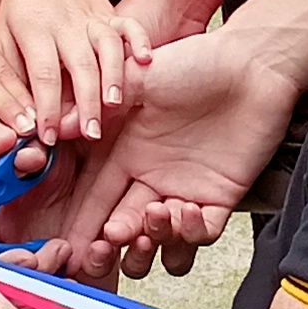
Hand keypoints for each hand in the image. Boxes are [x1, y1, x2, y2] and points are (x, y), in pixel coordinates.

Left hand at [0, 0, 135, 143]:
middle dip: (86, 102)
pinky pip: (130, 25)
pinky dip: (141, 40)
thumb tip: (21, 119)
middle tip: (90, 134)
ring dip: (114, 76)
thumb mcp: (2, 37)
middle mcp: (65, 24)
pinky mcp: (110, 13)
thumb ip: (12, 76)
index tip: (48, 135)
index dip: (48, 107)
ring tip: (115, 105)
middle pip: (80, 64)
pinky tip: (145, 61)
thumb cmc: (21, 8)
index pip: (43, 73)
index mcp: (34, 30)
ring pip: (108, 46)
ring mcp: (91, 17)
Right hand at [2, 26, 300, 284]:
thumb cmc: (195, 64)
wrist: (252, 64)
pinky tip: (184, 208)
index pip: (95, 198)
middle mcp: (151, 178)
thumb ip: (99, 104)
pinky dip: (189, 233)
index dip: (82, 224)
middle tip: (112, 240)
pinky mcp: (219, 198)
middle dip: (113, 244)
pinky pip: (199, 234)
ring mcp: (184, 190)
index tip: (68, 245)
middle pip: (123, 230)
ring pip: (160, 242)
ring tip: (154, 218)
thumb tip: (56, 126)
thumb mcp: (140, 79)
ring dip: (152, 243)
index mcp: (125, 154)